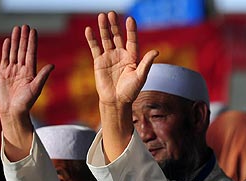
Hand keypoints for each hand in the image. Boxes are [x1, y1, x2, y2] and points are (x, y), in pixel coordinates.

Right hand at [0, 25, 53, 118]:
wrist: (12, 111)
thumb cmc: (26, 103)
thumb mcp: (36, 88)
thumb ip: (43, 76)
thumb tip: (52, 65)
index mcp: (30, 72)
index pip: (31, 53)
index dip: (32, 42)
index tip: (33, 31)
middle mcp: (22, 70)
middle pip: (23, 50)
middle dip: (24, 38)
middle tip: (25, 26)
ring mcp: (12, 71)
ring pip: (14, 52)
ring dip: (15, 41)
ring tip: (17, 29)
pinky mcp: (3, 73)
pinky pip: (5, 59)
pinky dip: (6, 50)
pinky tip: (8, 41)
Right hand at [84, 12, 157, 162]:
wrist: (116, 101)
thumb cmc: (130, 91)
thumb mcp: (140, 77)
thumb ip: (146, 63)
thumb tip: (156, 51)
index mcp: (132, 57)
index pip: (131, 40)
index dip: (131, 30)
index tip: (130, 19)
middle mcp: (120, 54)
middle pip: (117, 36)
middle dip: (115, 25)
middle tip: (112, 13)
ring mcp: (109, 57)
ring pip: (106, 39)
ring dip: (104, 28)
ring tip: (102, 16)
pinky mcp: (99, 62)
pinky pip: (95, 48)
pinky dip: (92, 39)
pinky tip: (89, 30)